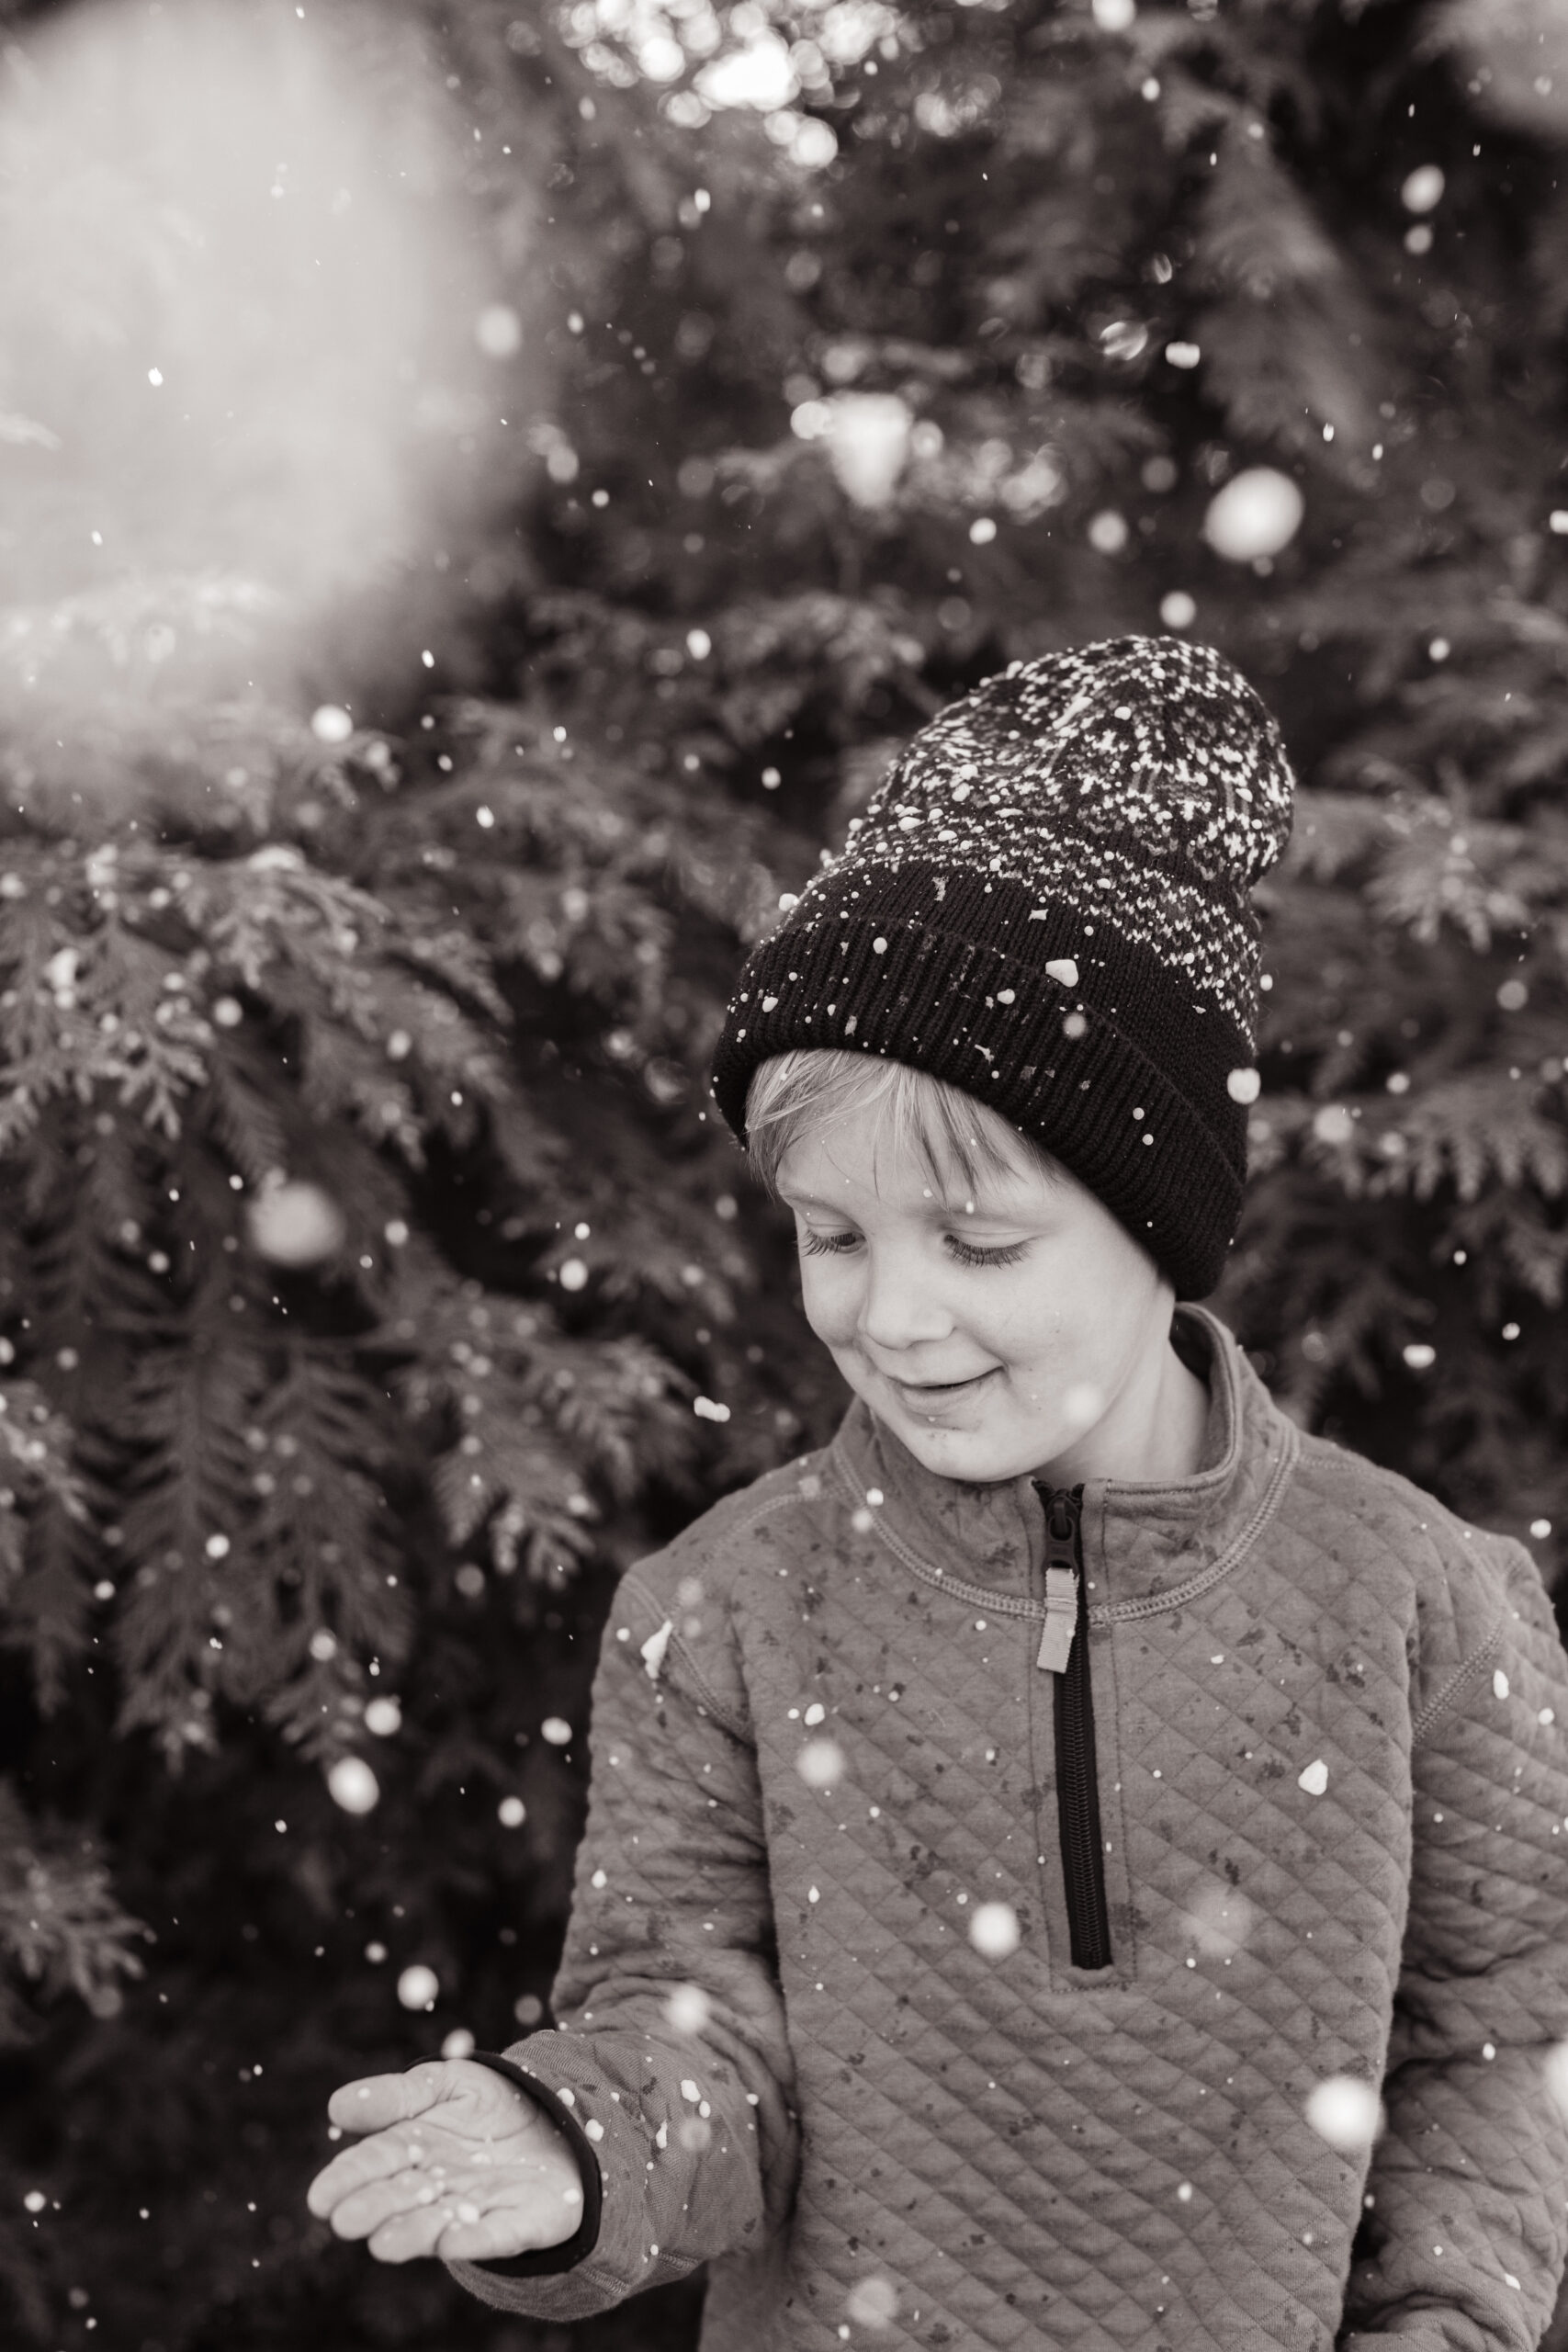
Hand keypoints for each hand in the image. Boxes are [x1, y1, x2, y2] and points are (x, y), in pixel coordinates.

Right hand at [306, 2057, 586, 2263]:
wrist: (556, 2117)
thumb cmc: (488, 2105)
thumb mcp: (444, 2084)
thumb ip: (396, 2095)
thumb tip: (335, 2106)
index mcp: (414, 2150)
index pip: (375, 2162)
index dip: (348, 2178)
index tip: (320, 2197)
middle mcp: (439, 2187)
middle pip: (402, 2197)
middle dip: (375, 2209)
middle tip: (346, 2220)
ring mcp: (477, 2208)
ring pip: (440, 2223)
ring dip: (414, 2234)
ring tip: (385, 2243)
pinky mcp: (519, 2223)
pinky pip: (498, 2234)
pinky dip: (476, 2240)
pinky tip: (453, 2244)